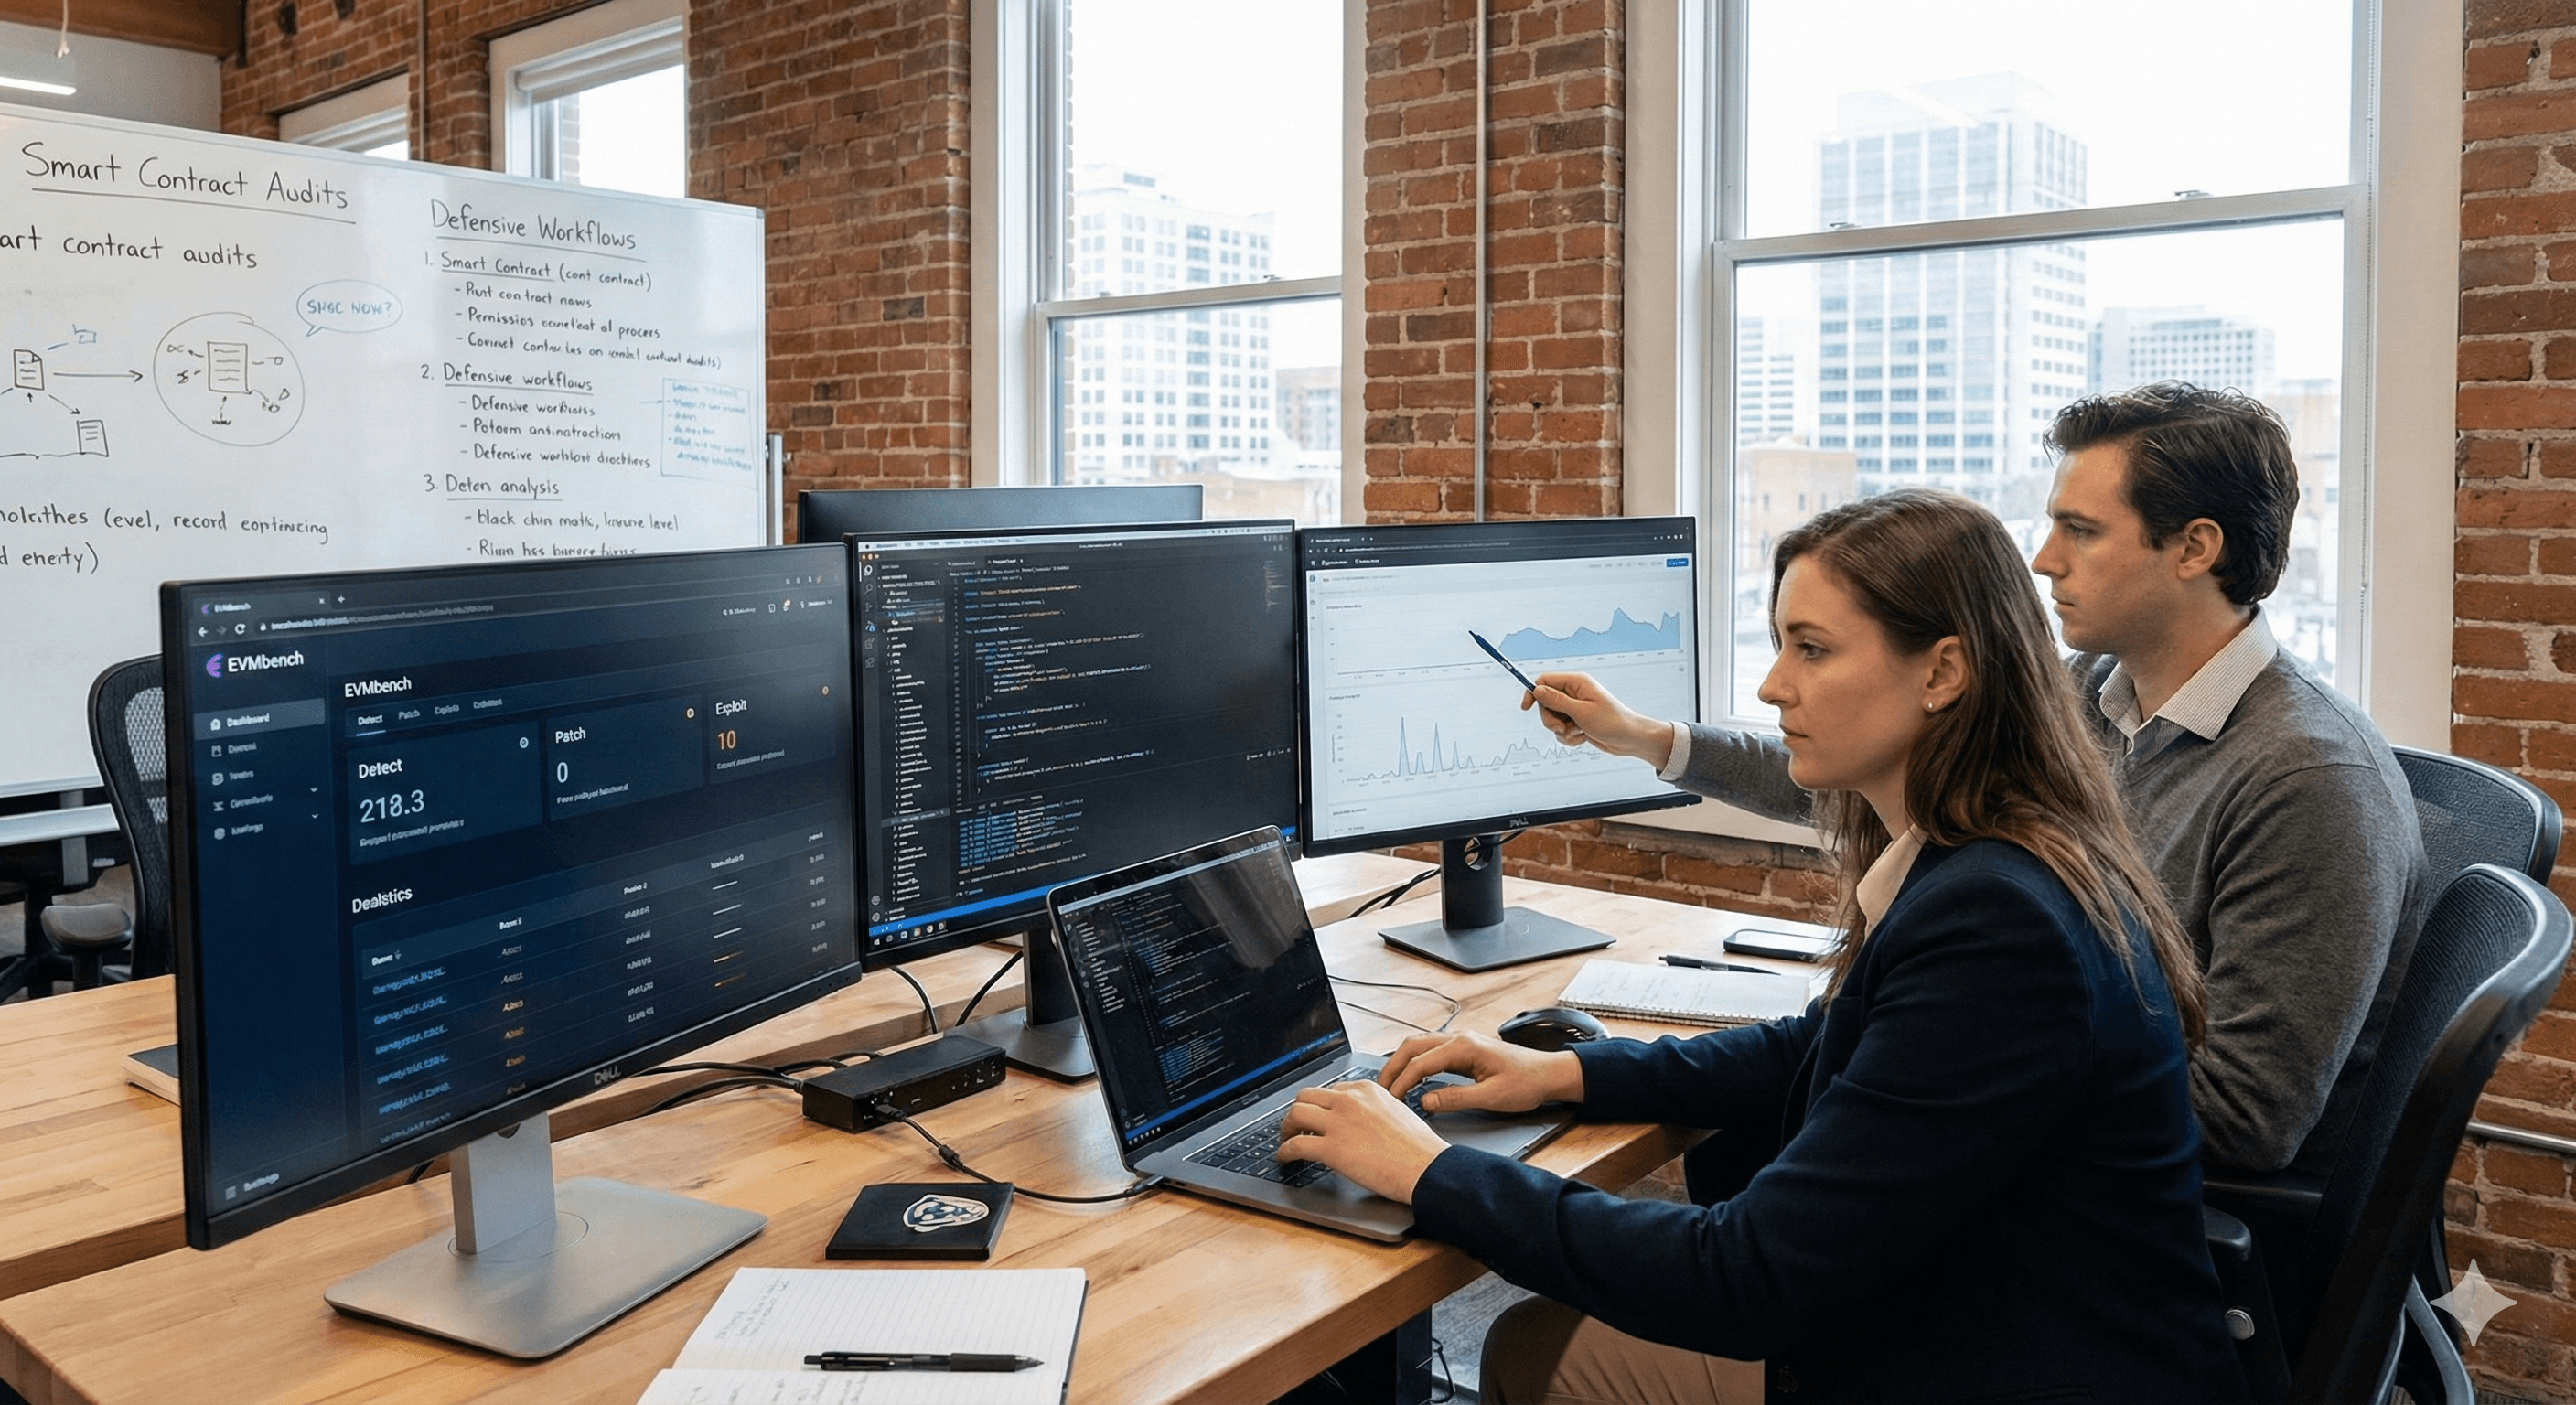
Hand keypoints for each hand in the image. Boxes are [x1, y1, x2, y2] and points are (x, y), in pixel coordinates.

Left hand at [1275, 1080, 1448, 1203]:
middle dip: (1298, 1112)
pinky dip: (1284, 1152)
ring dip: (1286, 1128)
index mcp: (1366, 1089)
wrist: (1425, 1167)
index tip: (1317, 1118)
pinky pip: (1295, 1145)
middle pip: (1306, 1096)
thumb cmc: (1419, 1148)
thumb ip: (1374, 1110)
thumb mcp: (1397, 1112)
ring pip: (1295, 1115)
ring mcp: (1337, 1123)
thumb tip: (1360, 1122)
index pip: (1330, 1090)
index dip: (1320, 1106)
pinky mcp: (1330, 1148)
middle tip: (1296, 1127)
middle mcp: (1348, 1100)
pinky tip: (1285, 1159)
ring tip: (1286, 1141)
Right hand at [1373, 1031, 1584, 1114]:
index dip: (1402, 1082)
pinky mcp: (1463, 1049)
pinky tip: (1410, 1078)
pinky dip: (1414, 1062)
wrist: (1548, 1073)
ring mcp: (1460, 1041)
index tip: (1390, 1100)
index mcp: (1464, 1047)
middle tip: (1380, 1090)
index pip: (1421, 1063)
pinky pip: (1429, 1050)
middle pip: (1412, 1046)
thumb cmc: (1526, 1083)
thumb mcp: (1492, 1097)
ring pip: (1418, 1045)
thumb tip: (1425, 1101)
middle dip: (1392, 1067)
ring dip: (1401, 1063)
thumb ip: (1456, 1099)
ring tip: (1390, 1085)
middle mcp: (1459, 1038)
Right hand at [1523, 672, 1674, 769]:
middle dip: (1550, 719)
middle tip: (1561, 728)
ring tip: (1578, 733)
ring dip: (1561, 731)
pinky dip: (1568, 737)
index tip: (1525, 708)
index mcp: (1577, 683)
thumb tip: (1537, 690)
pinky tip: (1583, 738)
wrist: (1630, 740)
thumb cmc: (1612, 723)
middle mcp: (1574, 693)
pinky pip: (1560, 730)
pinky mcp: (1577, 722)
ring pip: (1552, 719)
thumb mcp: (1582, 712)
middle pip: (1545, 703)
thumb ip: (1557, 701)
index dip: (1533, 693)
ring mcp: (1575, 708)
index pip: (1545, 681)